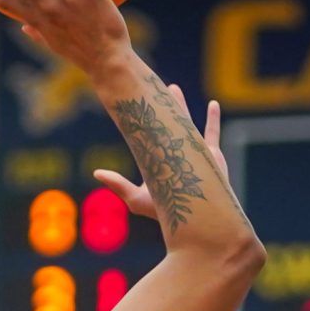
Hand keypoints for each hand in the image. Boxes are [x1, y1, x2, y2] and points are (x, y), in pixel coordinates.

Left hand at [97, 89, 227, 214]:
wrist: (196, 222)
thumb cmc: (165, 215)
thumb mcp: (137, 199)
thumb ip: (118, 185)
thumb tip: (96, 171)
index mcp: (159, 161)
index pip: (147, 135)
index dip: (140, 119)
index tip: (133, 103)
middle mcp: (176, 154)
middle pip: (165, 124)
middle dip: (158, 106)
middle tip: (152, 88)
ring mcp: (194, 153)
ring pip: (186, 123)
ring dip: (180, 106)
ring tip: (174, 89)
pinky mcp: (211, 157)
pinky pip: (212, 133)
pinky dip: (213, 118)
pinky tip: (213, 103)